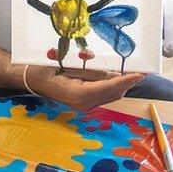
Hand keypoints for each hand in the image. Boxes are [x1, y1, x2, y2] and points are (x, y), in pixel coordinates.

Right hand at [26, 65, 144, 110]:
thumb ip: (91, 71)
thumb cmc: (46, 70)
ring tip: (132, 74)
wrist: (32, 79)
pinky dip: (112, 87)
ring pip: (110, 95)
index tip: (140, 74)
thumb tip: (115, 74)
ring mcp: (84, 105)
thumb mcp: (69, 66)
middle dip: (127, 83)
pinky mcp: (83, 102)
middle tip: (140, 71)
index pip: (109, 87)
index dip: (125, 80)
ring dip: (121, 85)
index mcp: (79, 94)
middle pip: (113, 94)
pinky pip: (103, 95)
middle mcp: (84, 103)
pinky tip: (116, 78)